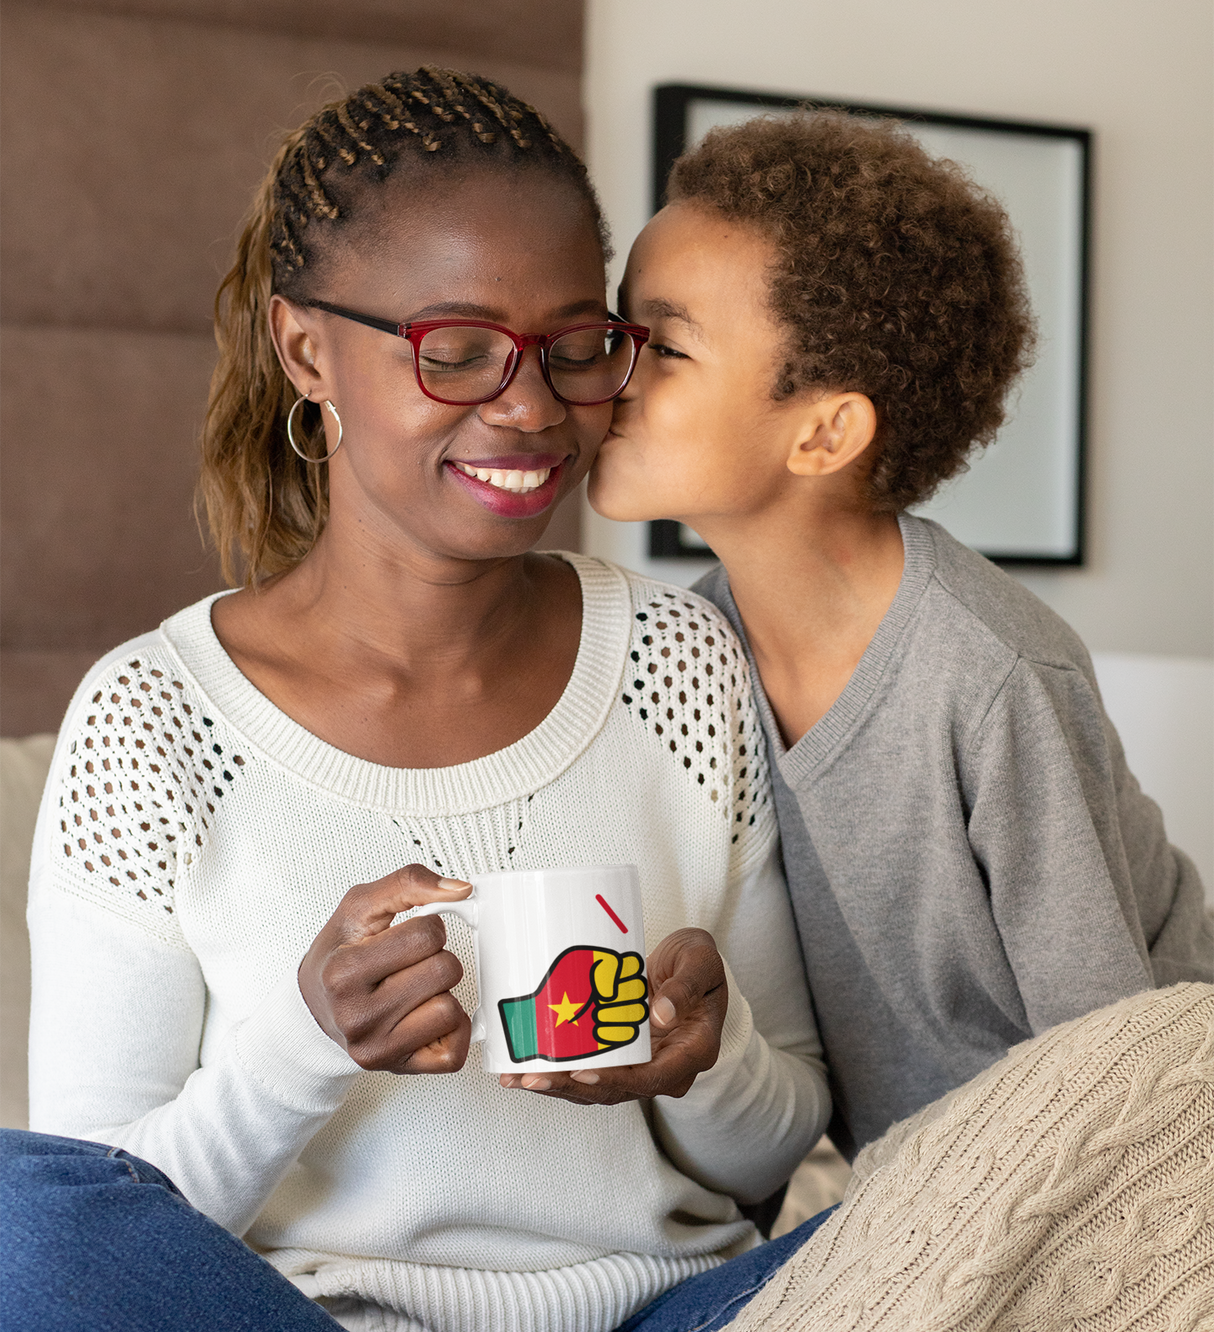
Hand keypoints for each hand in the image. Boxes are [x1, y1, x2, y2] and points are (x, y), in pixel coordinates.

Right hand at [298, 864, 472, 1073]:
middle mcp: (357, 1016)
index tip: (406, 935)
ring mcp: (377, 1048)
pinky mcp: (398, 1069)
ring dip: (441, 993)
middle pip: (444, 971)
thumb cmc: (338, 955)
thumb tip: (461, 890)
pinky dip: (451, 1029)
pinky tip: (427, 1015)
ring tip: (414, 989)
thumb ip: (408, 884)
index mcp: (344, 971)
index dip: (427, 927)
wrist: (313, 1007)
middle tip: (409, 963)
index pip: (426, 935)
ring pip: (451, 1009)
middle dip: (436, 958)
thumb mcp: (359, 906)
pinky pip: (455, 1052)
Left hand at [498, 927, 726, 1104]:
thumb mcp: (702, 962)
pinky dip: (560, 1073)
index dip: (616, 1079)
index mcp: (693, 1052)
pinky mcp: (624, 1060)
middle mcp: (667, 1068)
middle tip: (532, 1077)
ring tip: (518, 1078)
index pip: (653, 1078)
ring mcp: (643, 1067)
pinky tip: (526, 1067)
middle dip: (571, 1087)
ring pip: (598, 1088)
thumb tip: (662, 1014)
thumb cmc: (701, 963)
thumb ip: (685, 987)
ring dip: (558, 1086)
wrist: (694, 968)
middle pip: (617, 1090)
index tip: (581, 1072)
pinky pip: (591, 1073)